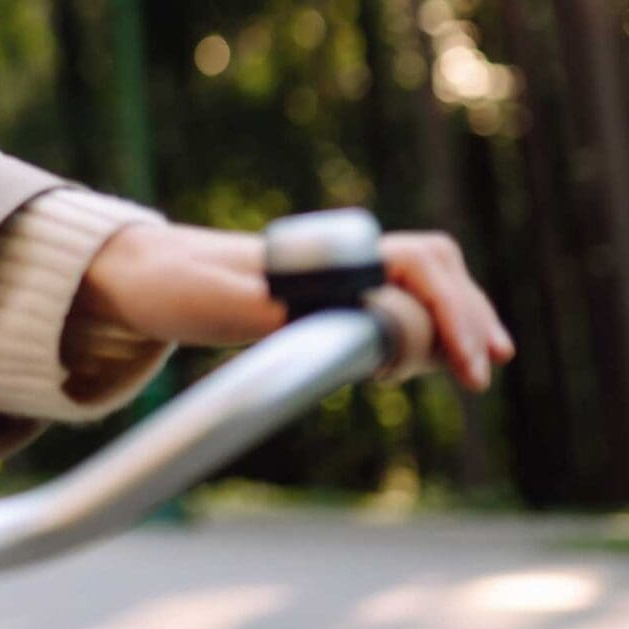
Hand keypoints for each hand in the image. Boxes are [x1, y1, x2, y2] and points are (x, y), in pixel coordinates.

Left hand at [71, 220, 517, 392]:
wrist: (147, 274)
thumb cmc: (177, 285)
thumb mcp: (214, 303)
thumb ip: (265, 311)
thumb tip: (320, 325)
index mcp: (321, 254)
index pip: (417, 263)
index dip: (449, 311)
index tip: (463, 363)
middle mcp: (339, 256)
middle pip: (433, 267)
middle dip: (467, 316)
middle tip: (481, 374)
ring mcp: (339, 274)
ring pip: (425, 281)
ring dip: (459, 318)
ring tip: (477, 369)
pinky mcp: (330, 297)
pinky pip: (401, 300)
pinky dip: (431, 326)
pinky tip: (440, 361)